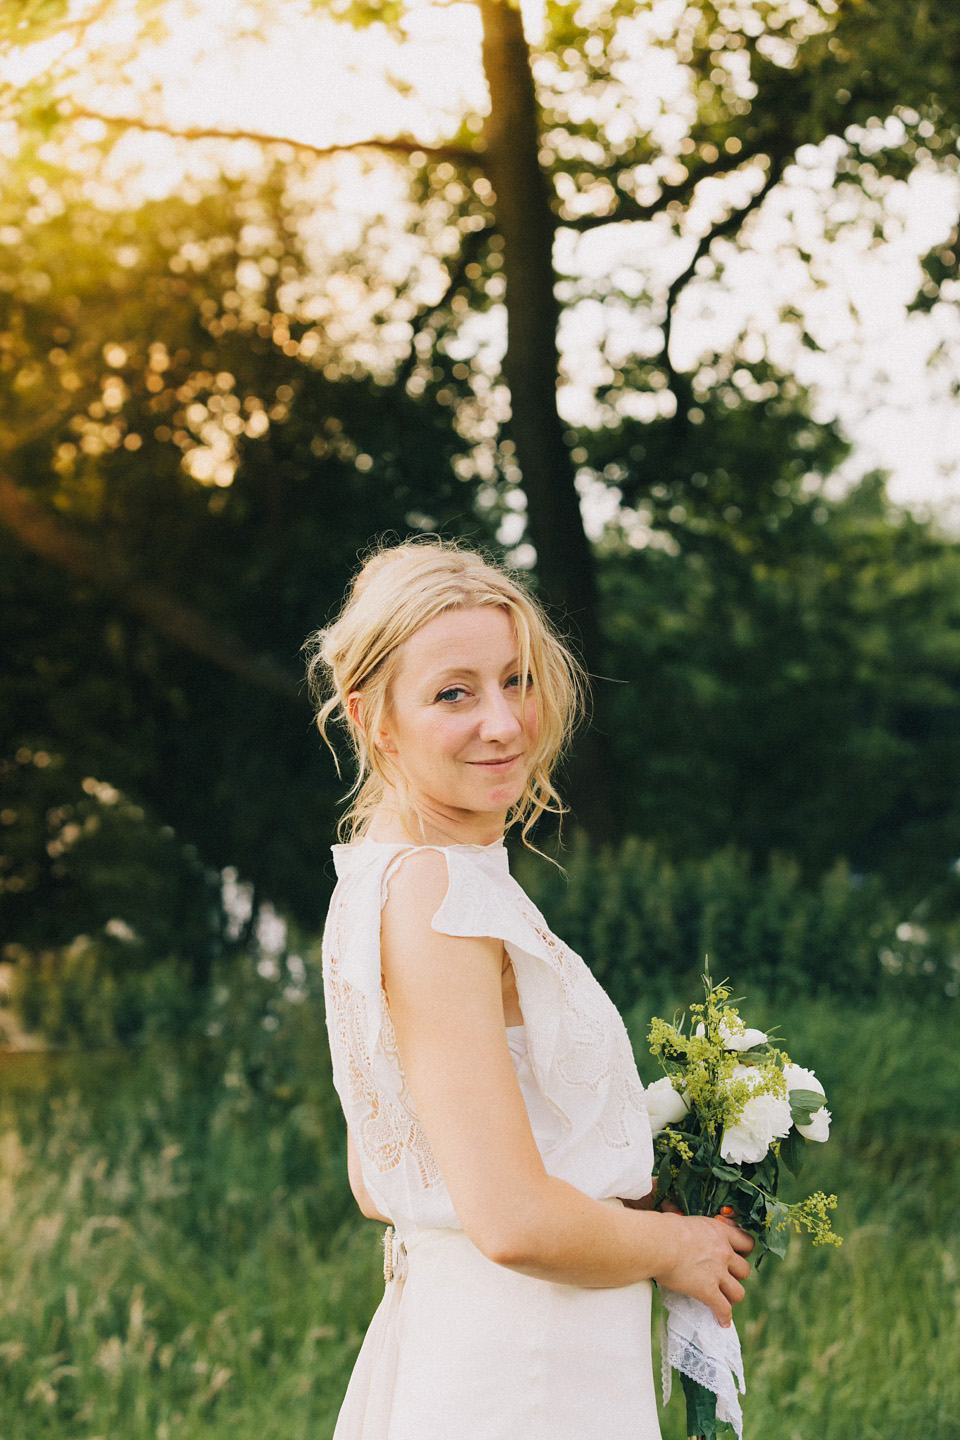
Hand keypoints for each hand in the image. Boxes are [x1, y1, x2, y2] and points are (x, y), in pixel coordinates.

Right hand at [653, 1213, 753, 1327]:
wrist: (658, 1243)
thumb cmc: (665, 1229)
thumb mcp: (689, 1222)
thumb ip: (699, 1230)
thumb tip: (690, 1233)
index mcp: (720, 1232)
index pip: (747, 1242)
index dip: (743, 1252)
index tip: (736, 1256)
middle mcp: (724, 1252)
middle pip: (745, 1270)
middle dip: (736, 1276)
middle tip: (725, 1279)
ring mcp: (718, 1272)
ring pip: (738, 1292)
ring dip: (732, 1297)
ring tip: (725, 1301)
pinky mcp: (708, 1290)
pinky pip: (723, 1308)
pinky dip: (724, 1316)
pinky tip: (721, 1321)